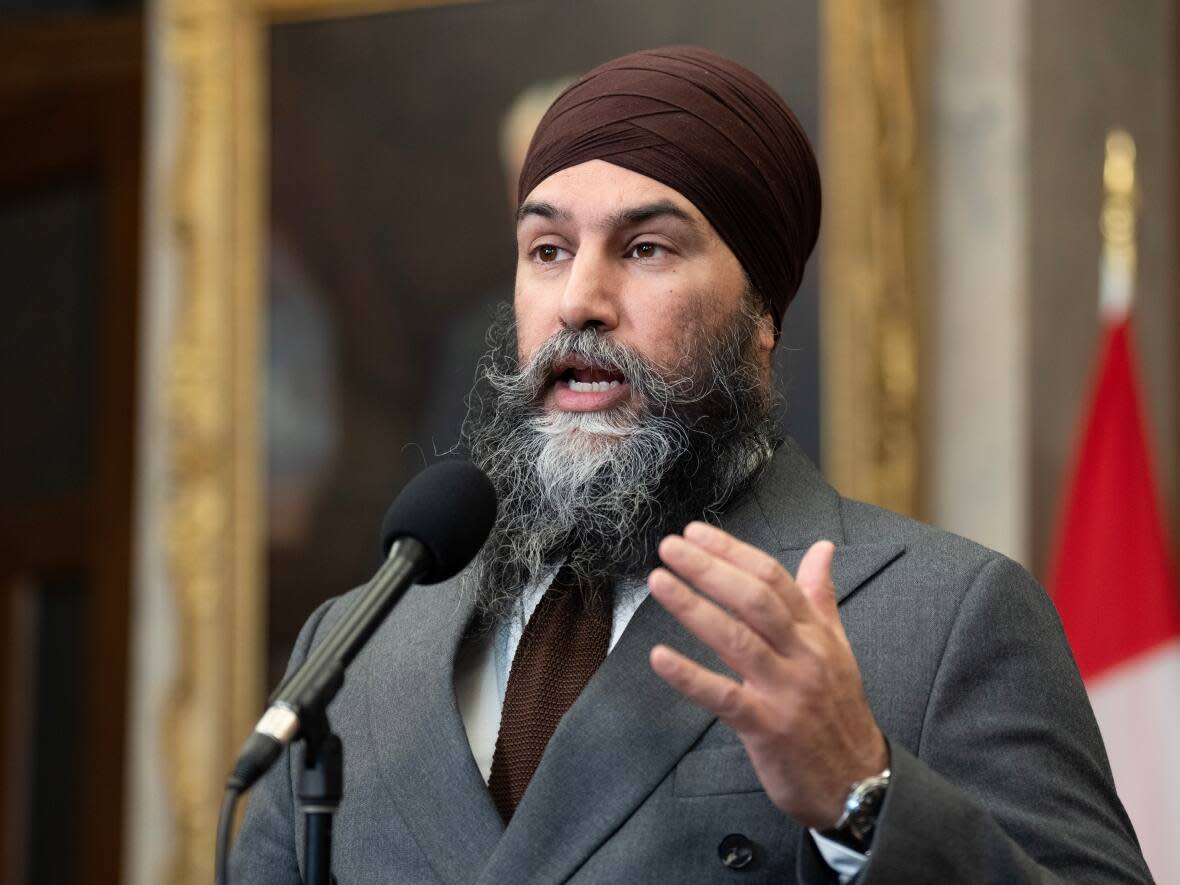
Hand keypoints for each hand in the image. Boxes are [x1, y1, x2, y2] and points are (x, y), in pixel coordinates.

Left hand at [648, 521, 887, 828]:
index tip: (695, 532)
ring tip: (659, 582)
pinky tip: (659, 657)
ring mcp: (786, 691)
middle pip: (754, 600)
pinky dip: (690, 676)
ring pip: (738, 640)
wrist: (859, 784)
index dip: (733, 551)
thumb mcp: (837, 649)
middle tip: (670, 547)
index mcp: (816, 632)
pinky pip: (725, 697)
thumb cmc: (839, 711)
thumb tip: (823, 547)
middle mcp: (803, 655)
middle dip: (710, 569)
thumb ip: (820, 596)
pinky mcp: (768, 728)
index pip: (773, 578)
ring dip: (694, 608)